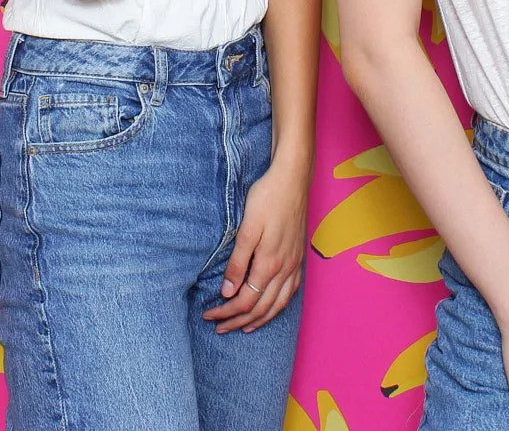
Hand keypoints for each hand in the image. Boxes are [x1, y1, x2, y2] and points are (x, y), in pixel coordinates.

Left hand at [202, 156, 307, 333]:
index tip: (209, 315)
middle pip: (260, 308)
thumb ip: (238, 263)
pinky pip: (290, 293)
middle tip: (219, 327)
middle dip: (238, 321)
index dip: (226, 313)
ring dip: (259, 319)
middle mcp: (285, 269)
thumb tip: (228, 293)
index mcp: (269, 263)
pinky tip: (270, 308)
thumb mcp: (247, 228)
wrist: (293, 180)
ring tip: (243, 327)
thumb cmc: (267, 199)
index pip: (245, 301)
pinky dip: (278, 307)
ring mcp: (294, 265)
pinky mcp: (299, 259)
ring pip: (278, 305)